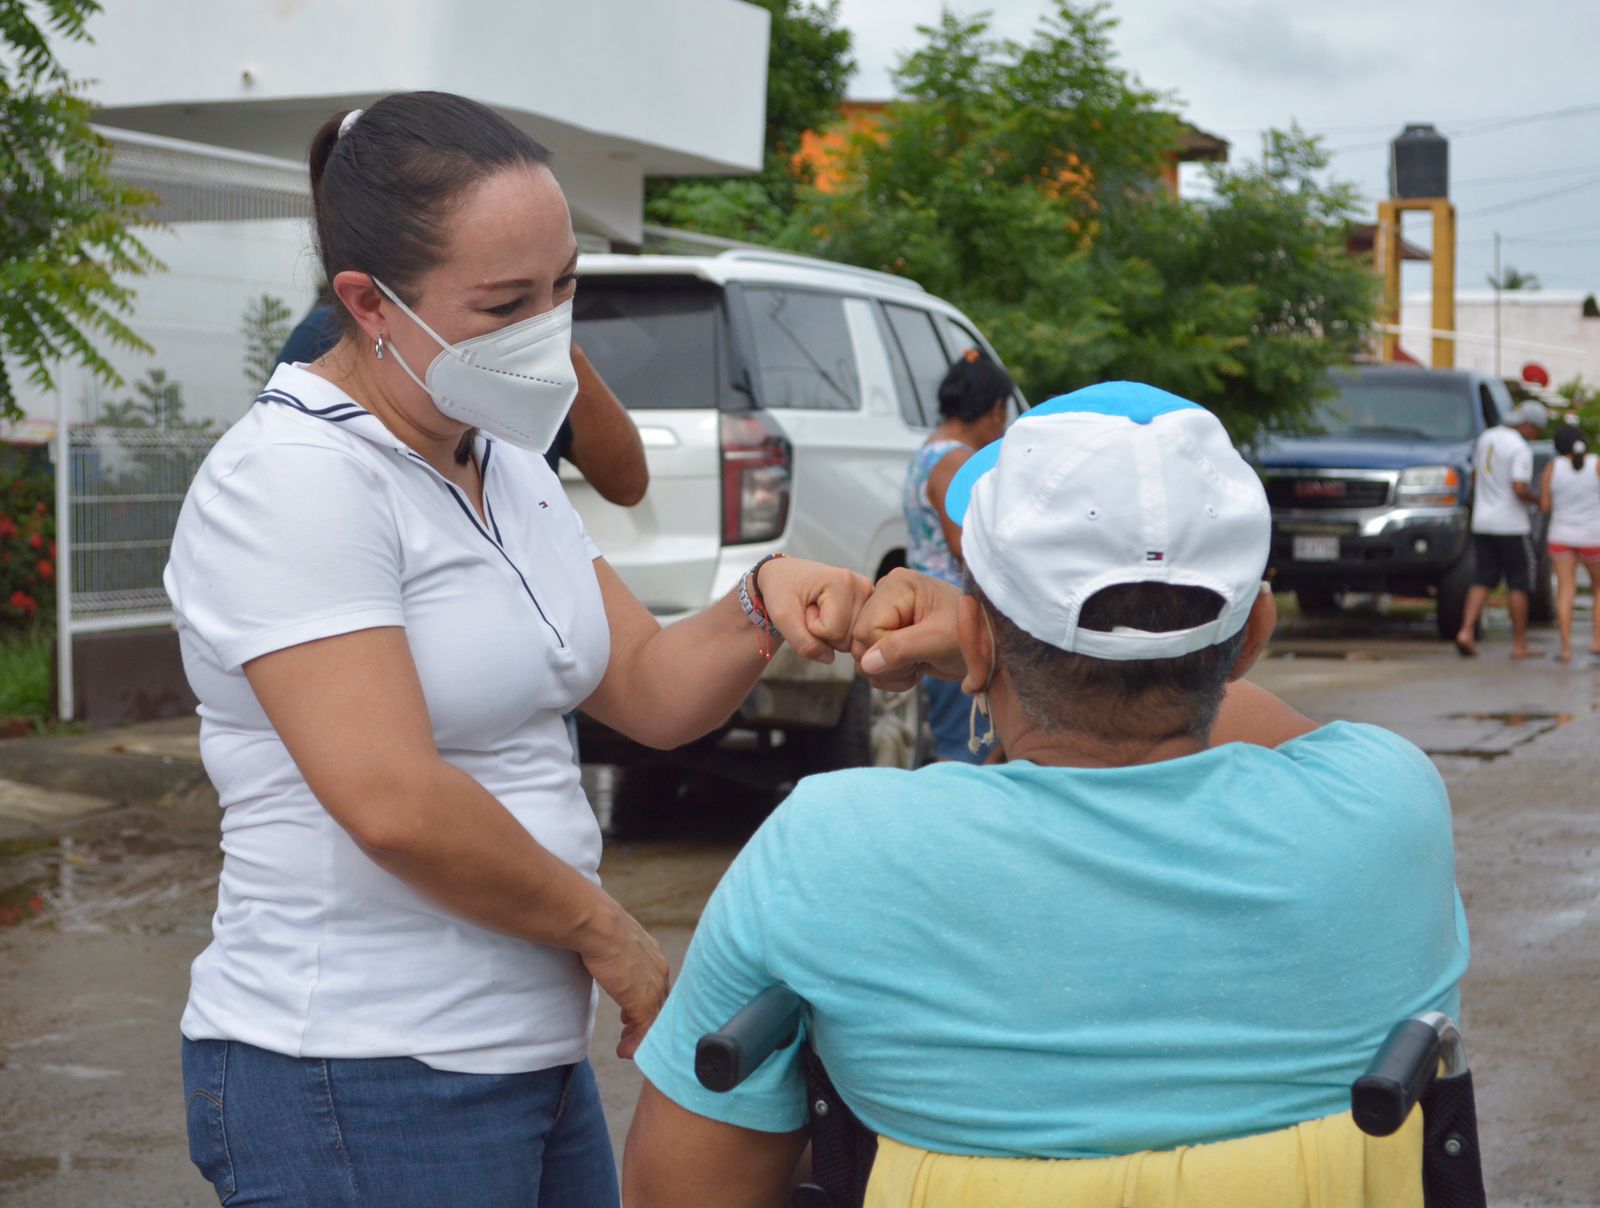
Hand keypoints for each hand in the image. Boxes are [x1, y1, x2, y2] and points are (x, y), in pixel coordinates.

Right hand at [578, 895, 670, 1059]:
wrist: (598, 925)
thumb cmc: (595, 923)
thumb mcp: (608, 937)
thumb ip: (610, 948)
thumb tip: (594, 950)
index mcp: (651, 952)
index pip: (655, 982)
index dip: (645, 999)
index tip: (629, 1012)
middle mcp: (659, 970)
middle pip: (660, 1003)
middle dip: (645, 1020)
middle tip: (628, 1032)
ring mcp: (654, 987)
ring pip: (655, 1019)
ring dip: (640, 1036)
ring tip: (625, 1046)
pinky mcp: (644, 1003)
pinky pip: (646, 1031)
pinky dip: (637, 1044)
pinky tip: (623, 1052)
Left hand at [755, 557, 872, 664]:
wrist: (786, 575)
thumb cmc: (781, 590)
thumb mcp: (782, 616)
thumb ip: (803, 642)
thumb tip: (829, 658)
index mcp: (844, 582)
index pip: (833, 631)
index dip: (812, 628)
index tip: (805, 608)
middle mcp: (863, 586)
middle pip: (847, 639)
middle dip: (823, 633)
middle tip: (812, 609)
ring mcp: (869, 596)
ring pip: (852, 641)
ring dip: (830, 633)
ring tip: (819, 610)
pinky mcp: (869, 606)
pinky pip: (855, 637)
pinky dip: (840, 633)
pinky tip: (832, 615)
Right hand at [851, 568, 965, 689]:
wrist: (989, 647)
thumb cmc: (973, 634)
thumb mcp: (938, 640)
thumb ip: (901, 649)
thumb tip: (866, 663)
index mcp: (897, 586)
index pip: (867, 629)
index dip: (886, 651)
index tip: (917, 656)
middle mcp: (886, 596)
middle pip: (860, 643)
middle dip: (888, 664)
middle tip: (919, 662)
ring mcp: (886, 617)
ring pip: (863, 657)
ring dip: (891, 672)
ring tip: (919, 664)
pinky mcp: (889, 636)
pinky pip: (872, 664)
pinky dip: (892, 675)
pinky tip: (915, 667)